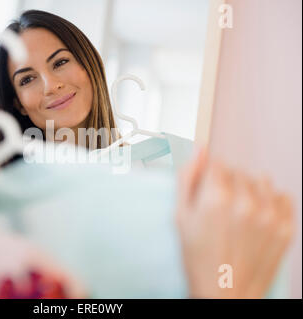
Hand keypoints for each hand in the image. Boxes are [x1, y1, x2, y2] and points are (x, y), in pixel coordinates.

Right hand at [175, 148, 294, 297]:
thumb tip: (199, 149)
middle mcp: (246, 202)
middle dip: (227, 182)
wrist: (224, 294)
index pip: (217, 164)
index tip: (207, 189)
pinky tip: (256, 215)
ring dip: (249, 189)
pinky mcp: (286, 228)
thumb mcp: (180, 217)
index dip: (208, 176)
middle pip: (238, 171)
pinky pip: (282, 196)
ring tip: (239, 210)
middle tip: (220, 205)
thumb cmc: (198, 258)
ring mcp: (270, 215)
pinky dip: (270, 200)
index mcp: (216, 198)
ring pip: (260, 180)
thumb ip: (187, 178)